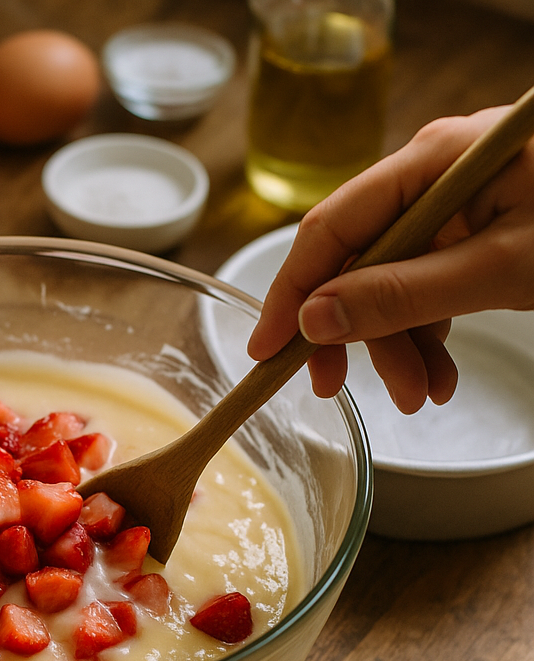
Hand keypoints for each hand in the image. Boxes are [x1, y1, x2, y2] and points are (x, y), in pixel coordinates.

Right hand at [246, 104, 533, 412]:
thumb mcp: (501, 269)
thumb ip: (402, 294)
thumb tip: (314, 320)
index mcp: (433, 161)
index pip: (330, 229)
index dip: (290, 293)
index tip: (265, 351)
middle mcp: (431, 177)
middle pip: (356, 262)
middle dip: (356, 335)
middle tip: (343, 393)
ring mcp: (450, 205)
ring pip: (388, 284)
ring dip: (396, 345)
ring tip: (422, 393)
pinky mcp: (469, 231)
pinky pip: (422, 287)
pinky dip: (425, 333)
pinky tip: (437, 371)